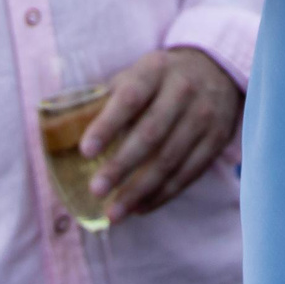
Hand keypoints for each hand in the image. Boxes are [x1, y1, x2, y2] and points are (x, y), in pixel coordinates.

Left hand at [77, 47, 242, 219]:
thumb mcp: (138, 73)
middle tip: (96, 190)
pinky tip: (140, 208)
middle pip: (151, 133)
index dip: (107, 124)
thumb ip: (109, 97)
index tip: (85, 150)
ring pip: (170, 160)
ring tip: (113, 213)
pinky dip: (163, 194)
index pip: (130, 98)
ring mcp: (204, 116)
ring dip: (139, 190)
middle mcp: (183, 91)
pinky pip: (188, 173)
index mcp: (155, 70)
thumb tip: (68, 128)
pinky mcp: (216, 140)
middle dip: (122, 166)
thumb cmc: (161, 78)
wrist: (217, 70)